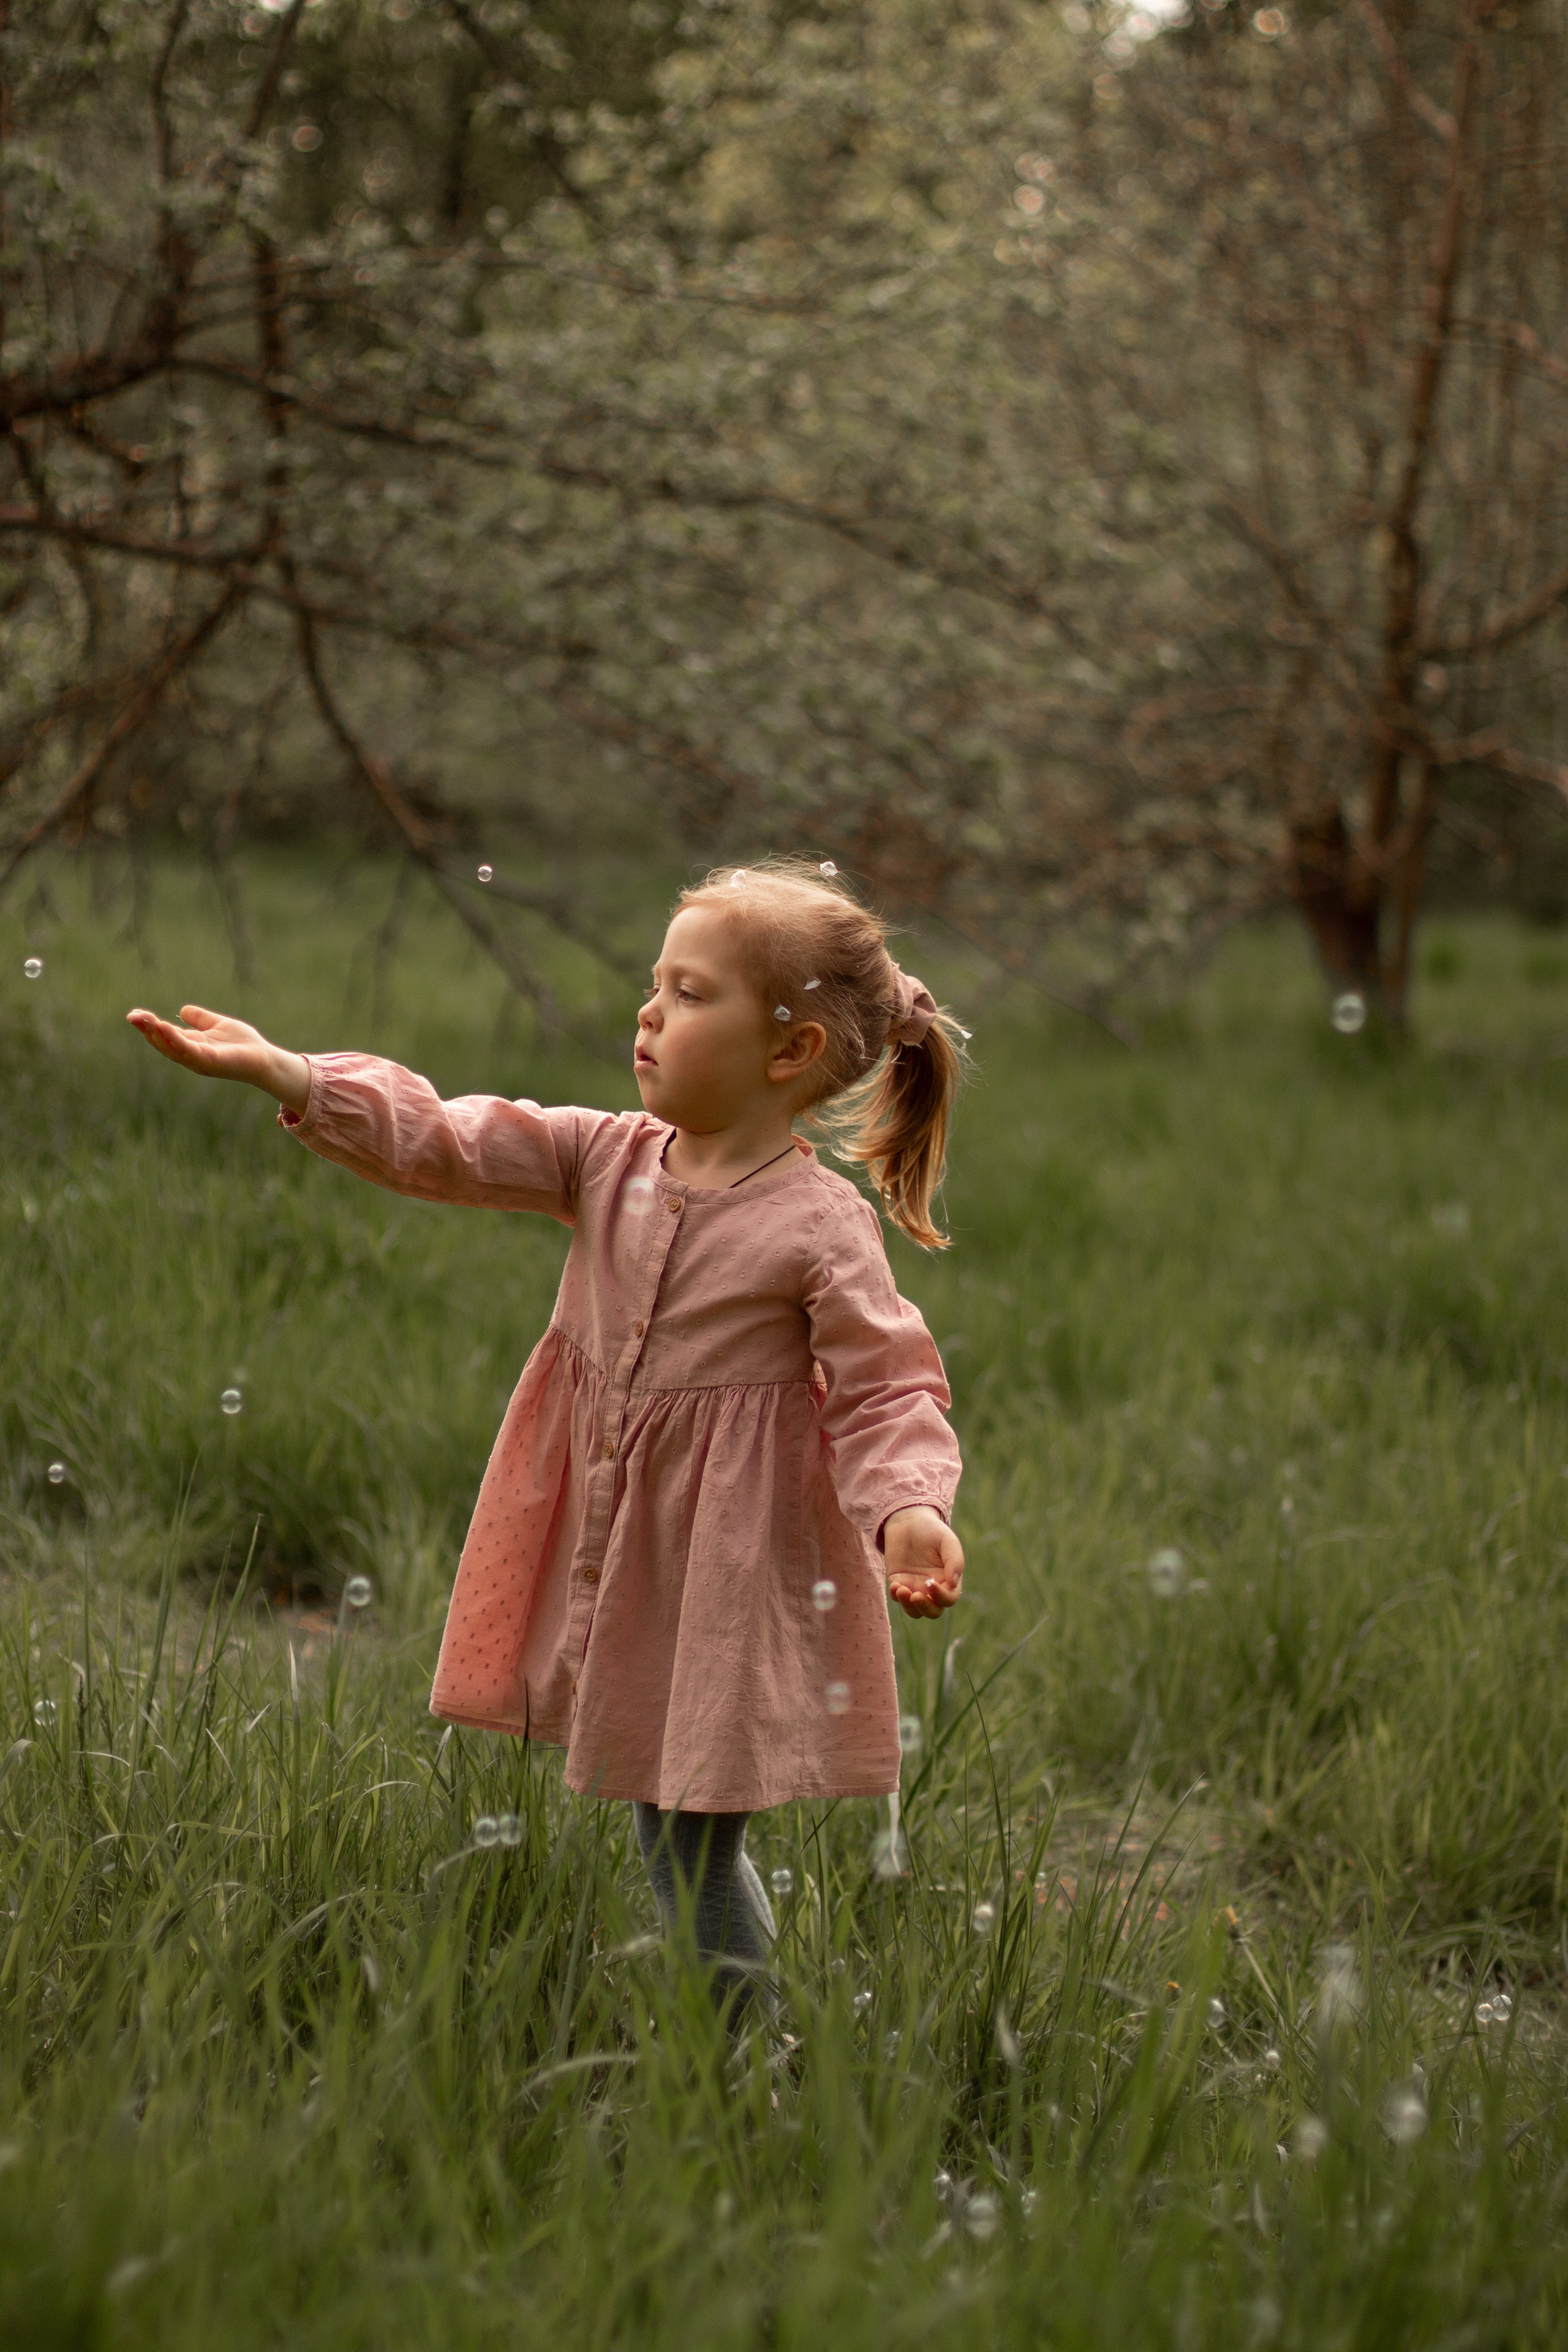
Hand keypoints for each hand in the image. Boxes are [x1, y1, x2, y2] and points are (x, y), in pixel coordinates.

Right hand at [126, 1003, 309, 1111]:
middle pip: (163, 1043)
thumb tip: (182, 1010)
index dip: (149, 1026)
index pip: (165, 1036)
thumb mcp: (217, 1025)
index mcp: (191, 1046)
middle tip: (132, 1016)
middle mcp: (191, 1056)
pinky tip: (164, 1027)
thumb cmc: (244, 1045)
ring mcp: (199, 1060)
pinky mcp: (210, 1061)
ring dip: (155, 1034)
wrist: (265, 1059)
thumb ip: (201, 1018)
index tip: (135, 1014)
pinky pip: (188, 1050)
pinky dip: (174, 1039)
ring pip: (171, 1048)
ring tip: (142, 1019)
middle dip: (147, 1030)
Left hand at [883, 1505, 963, 1620]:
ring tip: (901, 1589)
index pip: (949, 1598)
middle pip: (933, 1612)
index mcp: (948, 1579)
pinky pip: (898, 1598)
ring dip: (908, 1606)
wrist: (907, 1521)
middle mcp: (933, 1588)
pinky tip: (895, 1584)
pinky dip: (896, 1596)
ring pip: (914, 1611)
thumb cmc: (931, 1530)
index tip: (930, 1583)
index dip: (941, 1596)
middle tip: (916, 1595)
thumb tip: (954, 1583)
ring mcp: (915, 1587)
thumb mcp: (947, 1540)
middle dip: (925, 1608)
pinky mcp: (899, 1584)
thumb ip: (954, 1560)